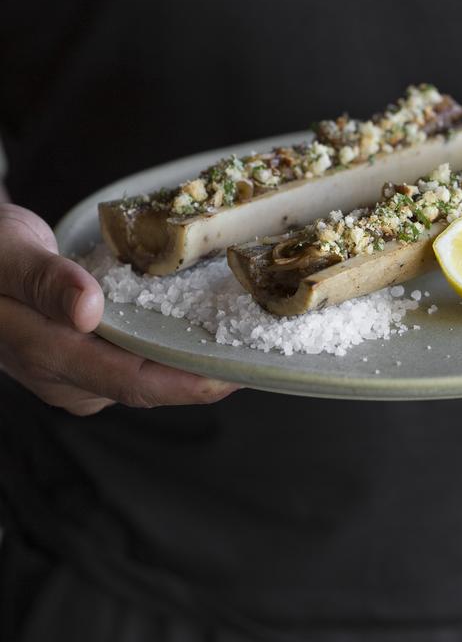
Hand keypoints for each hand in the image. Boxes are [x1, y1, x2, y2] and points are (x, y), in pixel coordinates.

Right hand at [0, 204, 240, 415]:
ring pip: (144, 376)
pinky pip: (134, 360)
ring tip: (240, 341)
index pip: (130, 381)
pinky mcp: (83, 357)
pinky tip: (200, 329)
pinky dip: (169, 347)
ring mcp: (74, 370)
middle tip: (258, 354)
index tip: (236, 374)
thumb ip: (46, 281)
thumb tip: (90, 313)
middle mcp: (64, 374)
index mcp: (46, 353)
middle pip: (147, 386)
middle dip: (203, 378)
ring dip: (190, 364)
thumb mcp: (8, 255)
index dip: (187, 382)